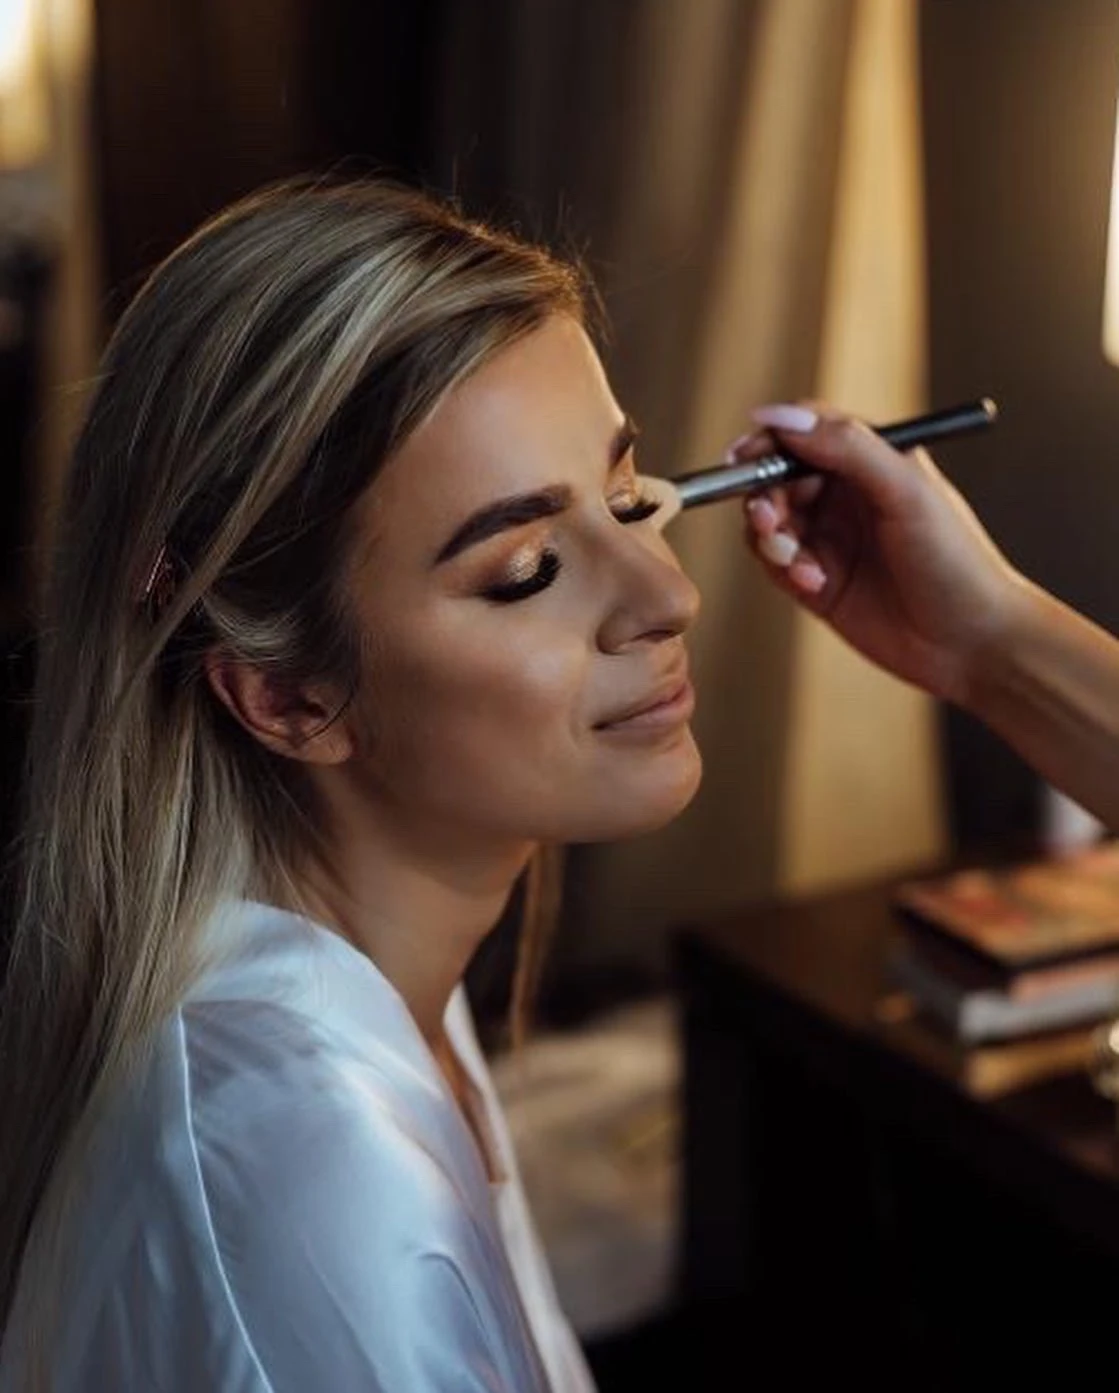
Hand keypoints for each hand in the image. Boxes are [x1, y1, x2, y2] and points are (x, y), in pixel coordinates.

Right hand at [737, 403, 1026, 704]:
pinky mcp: (817, 582)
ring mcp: (831, 539)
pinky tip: (814, 583)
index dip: (770, 440)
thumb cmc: (956, 561)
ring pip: (769, 522)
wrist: (973, 644)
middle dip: (763, 495)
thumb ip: (847, 447)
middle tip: (769, 519)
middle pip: (777, 476)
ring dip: (771, 537)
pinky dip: (783, 570)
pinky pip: (776, 564)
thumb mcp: (905, 491)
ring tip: (795, 558)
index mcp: (872, 460)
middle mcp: (847, 495)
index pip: (805, 431)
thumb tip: (785, 416)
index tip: (744, 457)